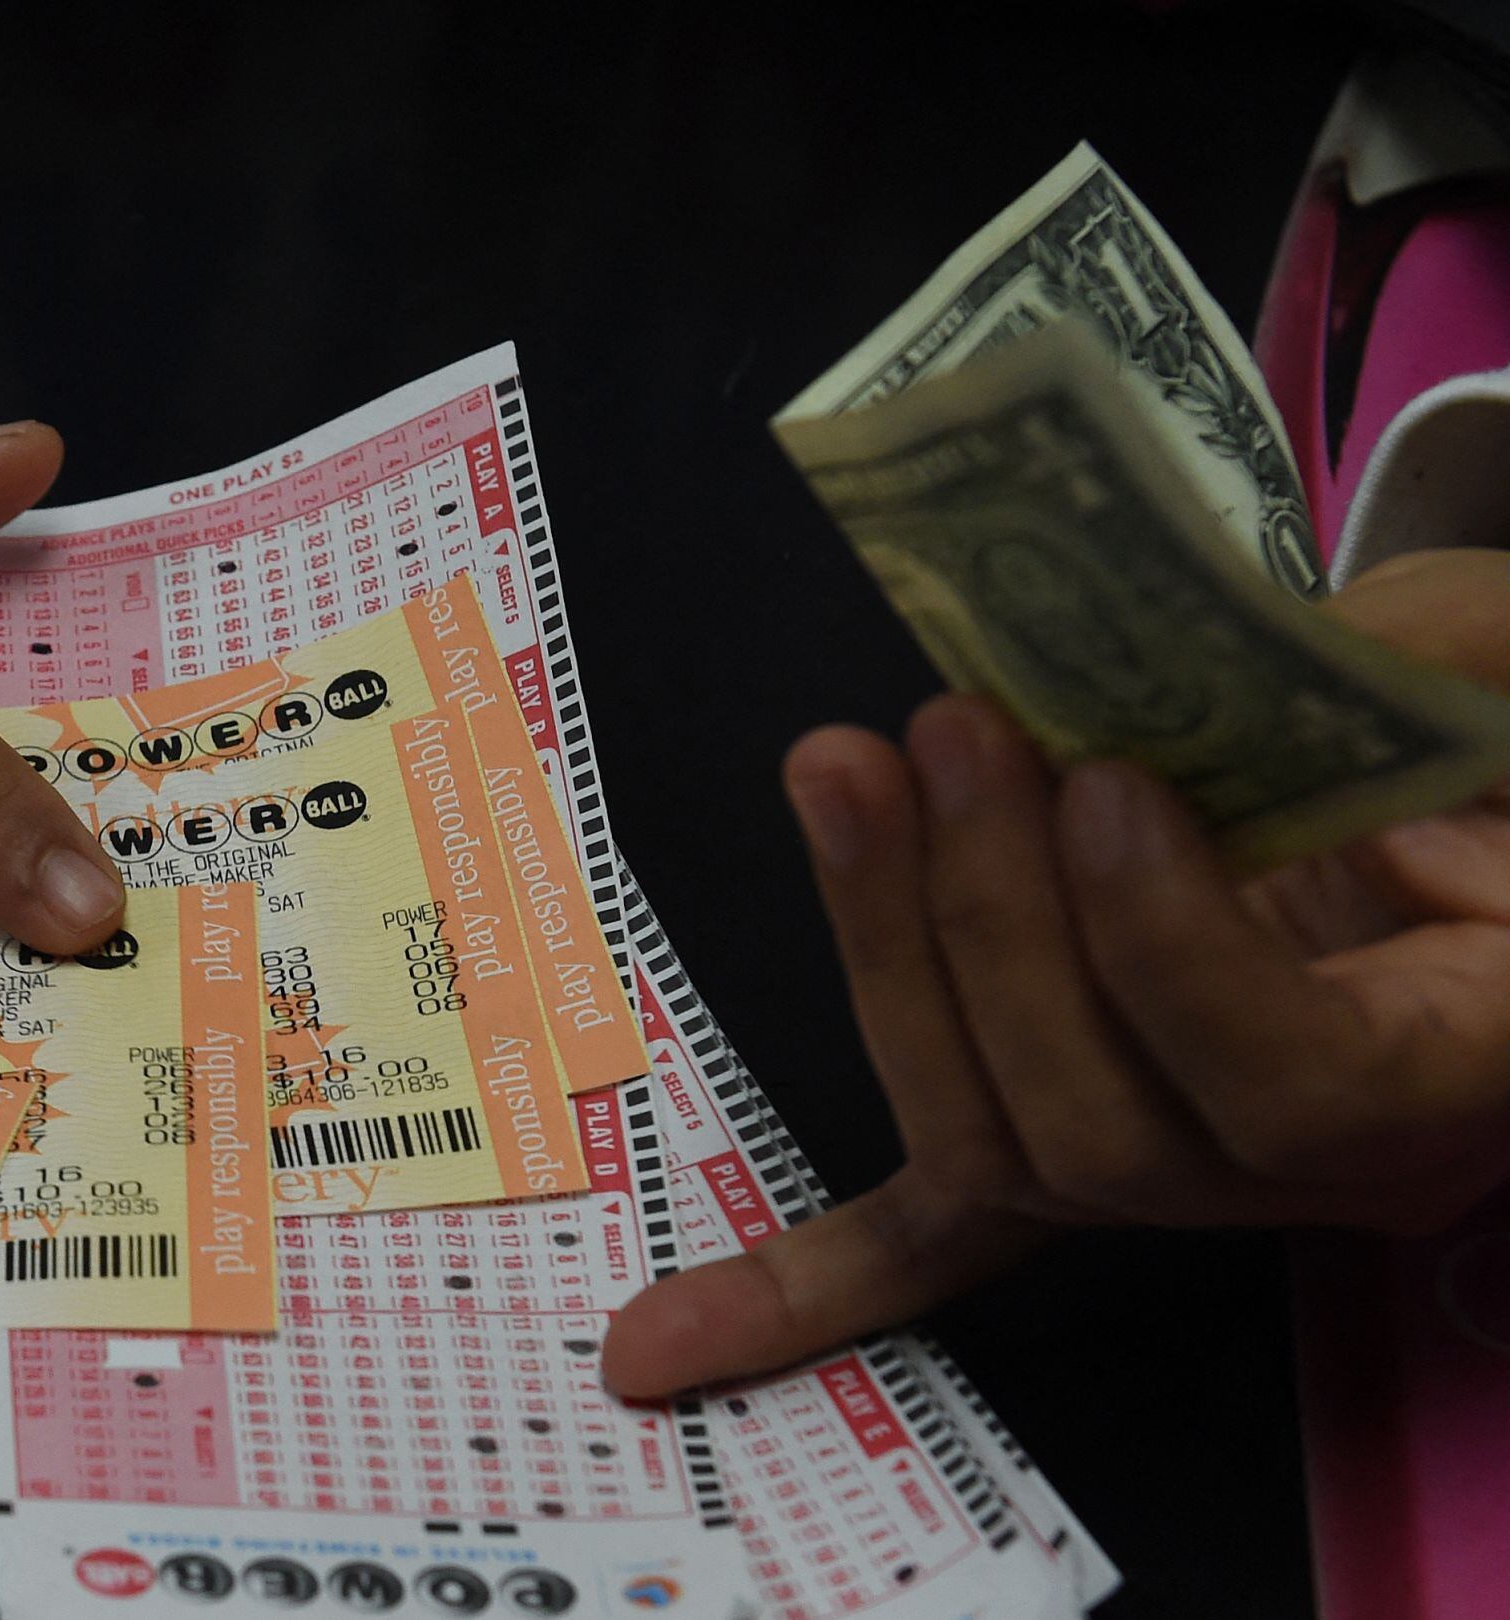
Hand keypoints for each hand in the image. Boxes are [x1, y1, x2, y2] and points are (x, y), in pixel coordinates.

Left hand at [604, 546, 1509, 1397]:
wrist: (1483, 803)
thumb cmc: (1496, 731)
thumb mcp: (1496, 663)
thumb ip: (1404, 658)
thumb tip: (1176, 630)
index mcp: (1473, 1057)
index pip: (1300, 1083)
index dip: (1170, 949)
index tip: (1105, 784)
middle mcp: (1324, 1164)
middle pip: (1103, 1129)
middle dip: (988, 923)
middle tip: (946, 734)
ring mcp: (1188, 1172)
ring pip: (993, 1142)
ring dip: (888, 950)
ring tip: (846, 768)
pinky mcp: (1080, 1143)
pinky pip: (943, 1234)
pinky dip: (803, 1281)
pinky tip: (661, 1342)